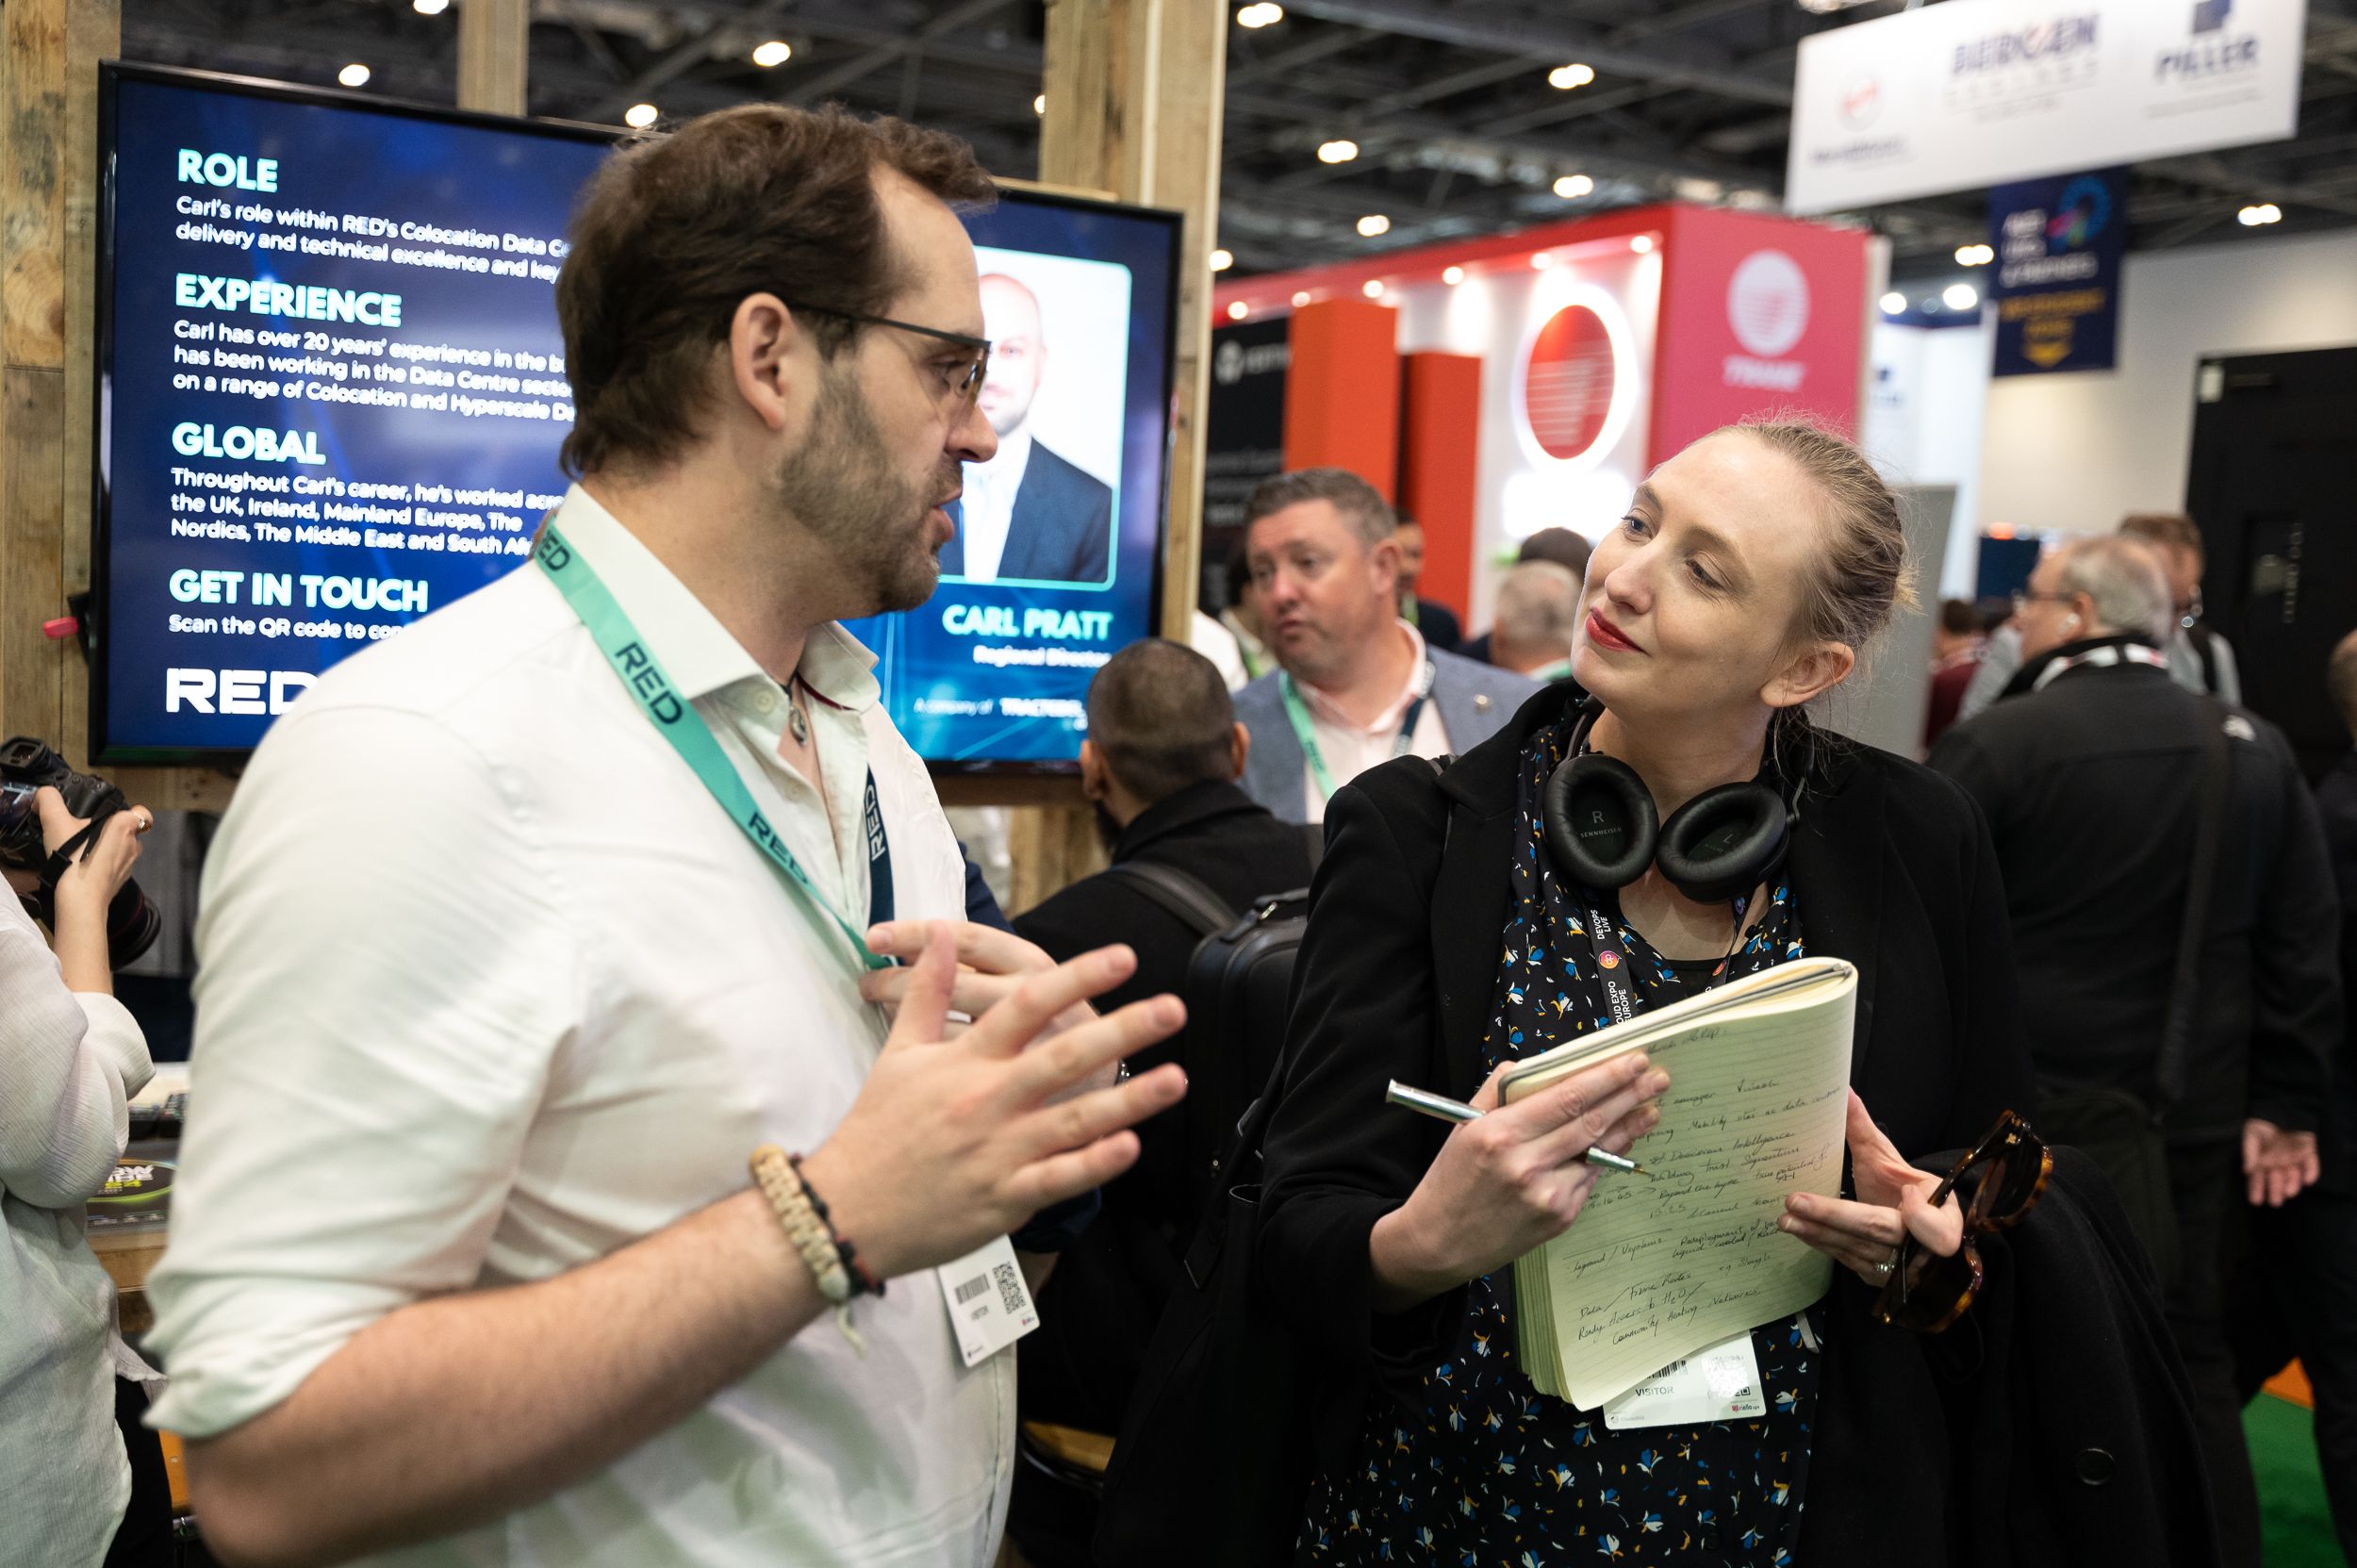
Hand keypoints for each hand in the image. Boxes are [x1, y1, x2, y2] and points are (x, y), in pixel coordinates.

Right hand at [40, 787, 148, 917]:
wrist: (80, 898)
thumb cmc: (73, 858)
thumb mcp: (55, 821)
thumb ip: (49, 800)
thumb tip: (44, 794)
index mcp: (125, 824)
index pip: (141, 812)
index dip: (128, 812)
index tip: (109, 817)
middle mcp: (134, 843)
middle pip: (127, 831)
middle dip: (109, 832)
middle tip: (86, 835)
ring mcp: (130, 864)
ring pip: (122, 850)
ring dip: (106, 850)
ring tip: (82, 852)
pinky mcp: (123, 880)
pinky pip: (115, 868)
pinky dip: (104, 867)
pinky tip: (85, 868)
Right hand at [797, 923, 1185, 1280]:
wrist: (847, 1209)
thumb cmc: (877, 1129)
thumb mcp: (899, 1055)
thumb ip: (927, 994)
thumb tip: (936, 934)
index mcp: (965, 1061)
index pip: (1026, 1006)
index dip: (1076, 977)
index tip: (1121, 957)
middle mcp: (987, 1100)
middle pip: (1062, 1056)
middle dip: (1122, 1031)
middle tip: (1173, 1009)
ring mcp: (999, 1151)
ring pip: (1074, 1121)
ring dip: (1129, 1099)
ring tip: (1175, 1077)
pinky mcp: (1005, 1198)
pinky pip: (1058, 1179)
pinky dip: (1095, 1164)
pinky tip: (1132, 1147)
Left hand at [862, 920, 1109, 1095]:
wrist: (1104, 1083)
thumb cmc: (1053, 1025)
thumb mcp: (1023, 983)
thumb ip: (978, 962)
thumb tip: (924, 933)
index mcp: (1031, 964)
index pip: (968, 939)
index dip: (917, 934)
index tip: (873, 936)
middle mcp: (1035, 1000)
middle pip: (957, 985)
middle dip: (901, 981)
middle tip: (865, 983)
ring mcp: (1035, 1050)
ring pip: (957, 1034)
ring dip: (912, 1025)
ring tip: (880, 1024)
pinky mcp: (1029, 1094)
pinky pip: (963, 1077)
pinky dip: (933, 1069)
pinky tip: (909, 1070)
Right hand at [1372, 1052, 1666, 1303]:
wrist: (1440, 1242)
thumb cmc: (1451, 1179)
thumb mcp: (1464, 1125)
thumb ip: (1499, 1091)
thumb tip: (1536, 1065)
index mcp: (1499, 1134)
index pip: (1566, 1098)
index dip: (1605, 1077)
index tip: (1632, 1060)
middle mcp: (1525, 1164)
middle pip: (1591, 1121)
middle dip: (1629, 1095)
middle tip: (1656, 1076)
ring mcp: (1547, 1195)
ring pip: (1598, 1151)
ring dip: (1630, 1126)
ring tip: (1652, 1106)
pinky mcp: (1560, 1217)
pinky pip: (1589, 1177)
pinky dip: (1607, 1155)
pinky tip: (1620, 1139)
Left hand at [1779, 1090, 1962, 1285]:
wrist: (1909, 1231)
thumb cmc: (1904, 1191)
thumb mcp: (1892, 1161)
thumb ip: (1865, 1131)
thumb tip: (1842, 1091)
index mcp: (1943, 1218)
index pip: (1940, 1230)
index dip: (1923, 1218)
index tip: (1906, 1195)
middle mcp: (1924, 1250)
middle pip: (1881, 1231)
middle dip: (1835, 1217)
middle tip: (1794, 1201)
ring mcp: (1901, 1271)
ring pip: (1858, 1249)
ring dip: (1818, 1233)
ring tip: (1786, 1217)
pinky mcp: (1878, 1278)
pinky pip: (1848, 1260)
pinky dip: (1821, 1244)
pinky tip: (1798, 1230)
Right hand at [2243, 1118, 2318, 1207]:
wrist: (2281, 1107)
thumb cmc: (2262, 1123)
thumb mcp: (2251, 1135)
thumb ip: (2249, 1152)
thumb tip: (2246, 1170)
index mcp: (2262, 1161)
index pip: (2257, 1179)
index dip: (2256, 1190)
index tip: (2256, 1201)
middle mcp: (2278, 1163)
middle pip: (2276, 1181)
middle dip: (2276, 1191)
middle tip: (2275, 1201)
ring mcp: (2294, 1159)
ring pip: (2293, 1176)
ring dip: (2292, 1185)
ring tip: (2289, 1192)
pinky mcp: (2308, 1153)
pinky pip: (2312, 1166)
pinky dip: (2311, 1173)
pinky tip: (2308, 1181)